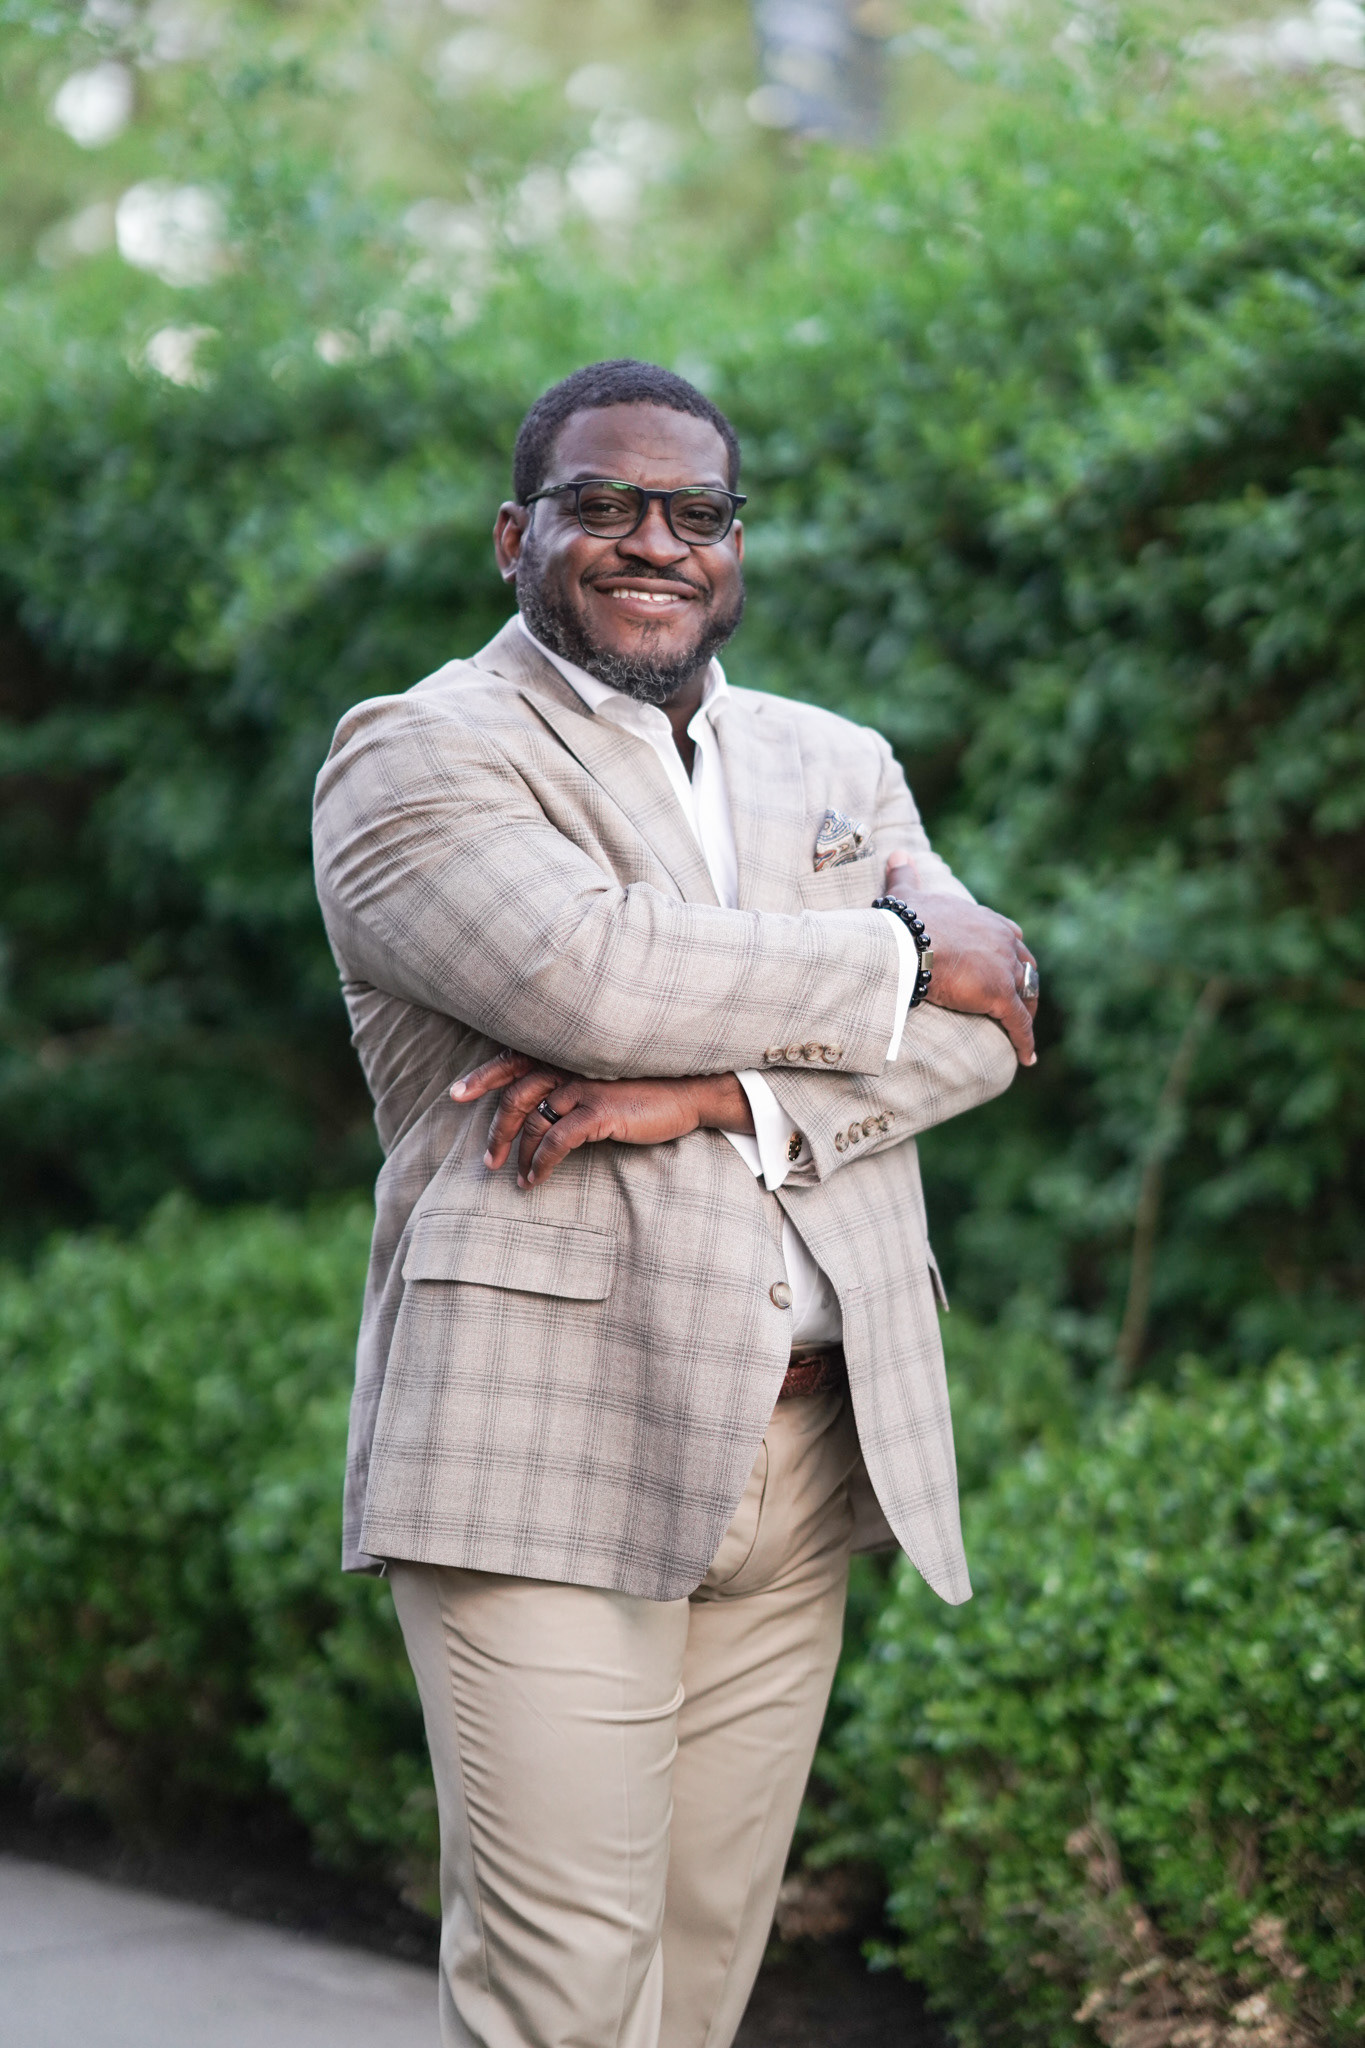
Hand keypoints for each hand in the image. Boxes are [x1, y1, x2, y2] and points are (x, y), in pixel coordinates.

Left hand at [451, 1050, 754, 1186]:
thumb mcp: (605, 1078)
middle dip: (495, 1130)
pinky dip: (539, 1163)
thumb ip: (573, 1082)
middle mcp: (570, 1063)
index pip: (513, 1060)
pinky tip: (535, 1179)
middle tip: (487, 1160)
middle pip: (515, 1094)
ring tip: (515, 1177)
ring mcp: (584, 1085)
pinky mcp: (599, 1110)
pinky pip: (556, 1141)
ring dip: (517, 1153)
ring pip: (532, 1120)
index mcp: (567, 1052)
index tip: (456, 1095)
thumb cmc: (648, 1089)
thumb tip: (543, 1109)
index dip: (482, 1076)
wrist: (691, 1092)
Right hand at [884, 850, 1038, 1065]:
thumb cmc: (906, 921)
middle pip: (1025, 964)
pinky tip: (1028, 1057)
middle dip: (1025, 982)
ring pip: (1027, 993)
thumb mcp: (907, 895)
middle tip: (1020, 999)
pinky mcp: (1001, 996)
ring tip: (1022, 1028)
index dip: (1011, 950)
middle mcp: (1003, 941)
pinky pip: (1019, 1023)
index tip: (1010, 961)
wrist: (909, 943)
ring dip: (1027, 1011)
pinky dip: (1025, 1040)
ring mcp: (1005, 969)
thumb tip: (897, 852)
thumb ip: (905, 875)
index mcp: (985, 920)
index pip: (1009, 934)